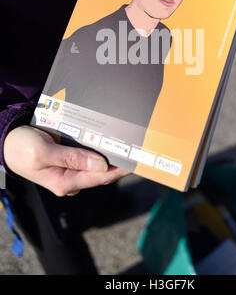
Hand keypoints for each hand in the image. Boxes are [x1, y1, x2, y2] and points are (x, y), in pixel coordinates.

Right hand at [3, 125, 128, 195]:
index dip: (120, 170)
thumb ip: (72, 158)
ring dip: (108, 154)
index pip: (100, 178)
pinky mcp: (68, 163)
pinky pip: (88, 158)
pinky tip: (106, 141)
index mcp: (64, 182)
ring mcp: (69, 172)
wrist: (6, 142)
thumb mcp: (43, 152)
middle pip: (100, 172)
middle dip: (117, 161)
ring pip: (96, 164)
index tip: (137, 162)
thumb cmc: (21, 148)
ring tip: (126, 143)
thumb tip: (101, 166)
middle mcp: (69, 180)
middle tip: (136, 148)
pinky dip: (98, 149)